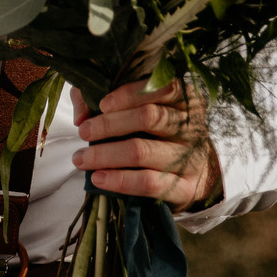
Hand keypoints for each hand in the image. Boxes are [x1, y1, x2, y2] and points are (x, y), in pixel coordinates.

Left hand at [72, 80, 221, 208]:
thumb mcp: (137, 111)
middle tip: (83, 132)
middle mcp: (193, 127)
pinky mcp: (185, 188)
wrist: (195, 177)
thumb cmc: (159, 137)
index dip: (130, 94)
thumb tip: (82, 116)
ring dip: (106, 155)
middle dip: (109, 124)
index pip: (162, 87)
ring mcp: (192, 159)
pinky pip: (148, 183)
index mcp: (185, 100)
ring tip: (81, 158)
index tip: (102, 104)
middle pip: (150, 117)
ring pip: (143, 151)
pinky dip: (119, 180)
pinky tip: (99, 178)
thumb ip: (105, 100)